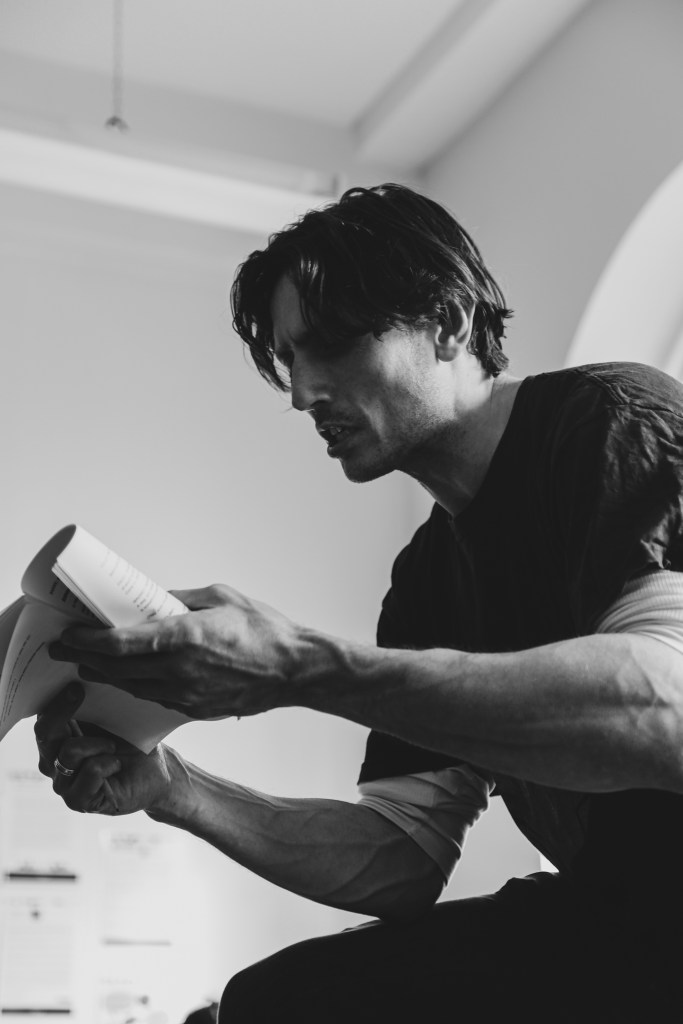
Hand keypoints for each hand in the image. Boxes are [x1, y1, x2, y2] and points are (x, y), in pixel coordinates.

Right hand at [35, 682, 172, 815]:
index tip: (74, 685)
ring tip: (113, 746)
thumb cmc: (130, 742)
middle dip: (64, 712)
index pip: (42, 719)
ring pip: (68, 753)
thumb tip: (77, 679)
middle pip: (45, 734)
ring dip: (97, 744)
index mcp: (56, 740)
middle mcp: (52, 763)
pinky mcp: (78, 802)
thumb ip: (87, 705)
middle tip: (81, 694)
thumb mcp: (108, 718)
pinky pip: (88, 773)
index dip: (54, 702)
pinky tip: (117, 765)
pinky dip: (106, 764)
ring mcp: (63, 784)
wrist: (154, 771)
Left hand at [48, 584, 302, 719]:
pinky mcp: (195, 709)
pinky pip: (154, 698)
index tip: (68, 636)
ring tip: (88, 664)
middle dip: (84, 658)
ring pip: (131, 687)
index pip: (118, 643)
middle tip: (65, 650)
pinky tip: (128, 678)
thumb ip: (181, 599)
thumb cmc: (263, 629)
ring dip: (105, 675)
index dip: (86, 641)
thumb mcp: (220, 597)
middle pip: (116, 668)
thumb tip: (154, 600)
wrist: (294, 669)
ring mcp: (186, 694)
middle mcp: (178, 670)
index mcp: (183, 637)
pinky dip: (135, 687)